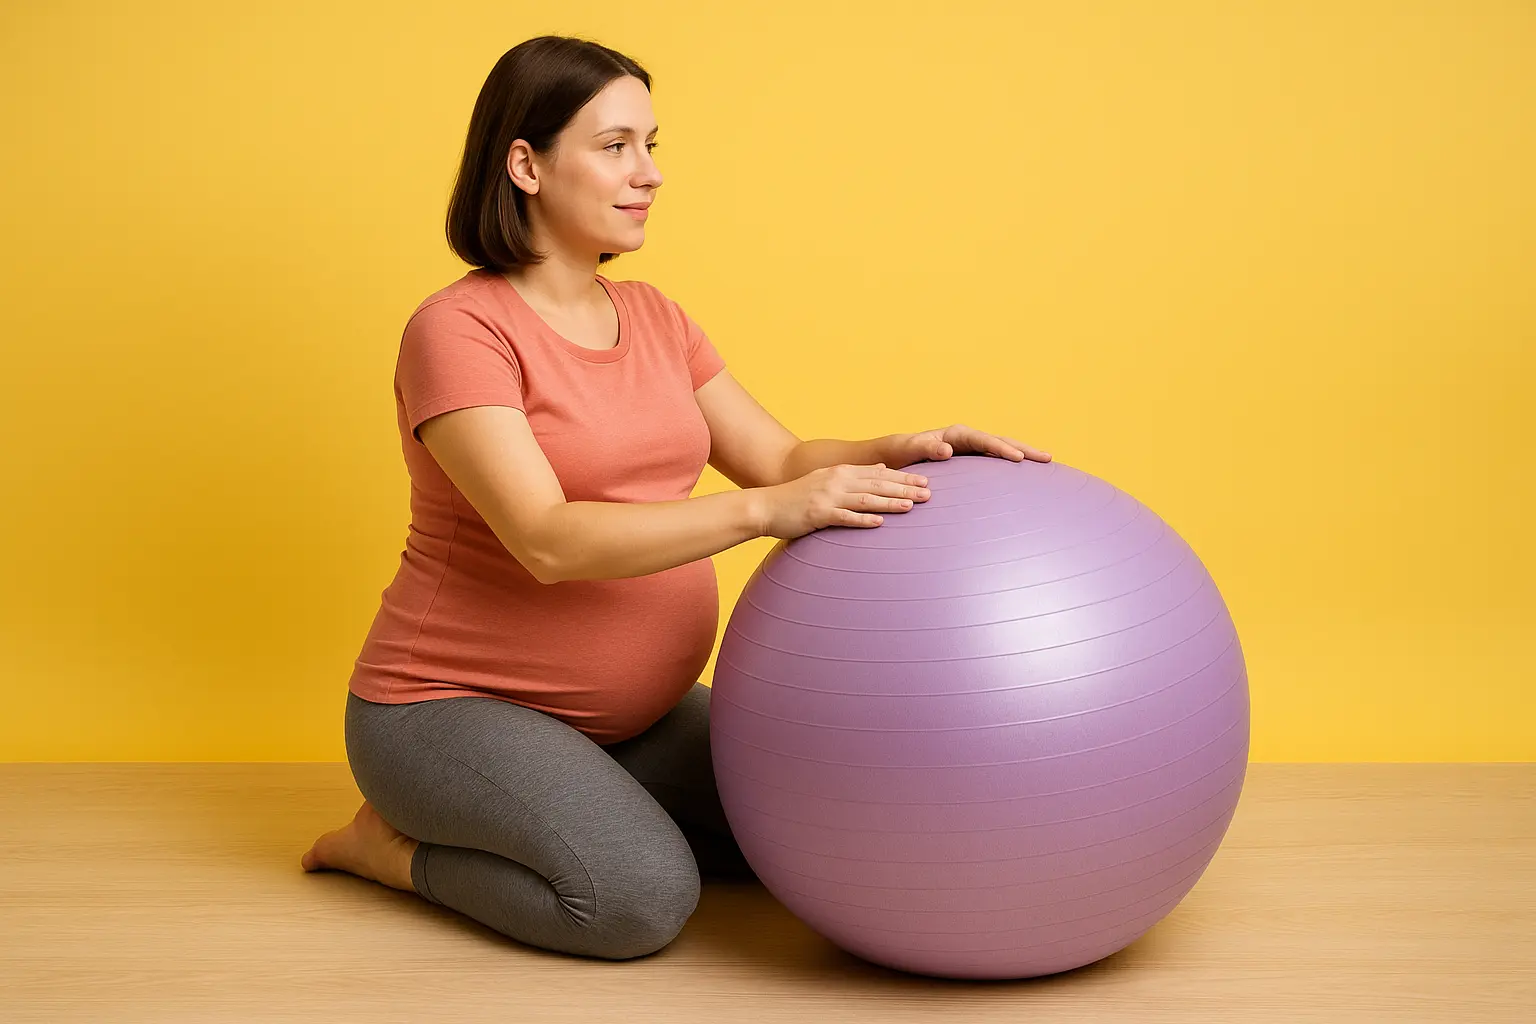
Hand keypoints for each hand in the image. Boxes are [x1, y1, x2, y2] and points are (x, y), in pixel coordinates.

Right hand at [756, 463, 931, 538]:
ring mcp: (827, 497)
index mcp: (840, 472)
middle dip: (904, 487)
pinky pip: (844, 517)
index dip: (903, 476)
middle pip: (877, 484)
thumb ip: (854, 475)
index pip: (878, 473)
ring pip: (865, 499)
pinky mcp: (817, 514)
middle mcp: (836, 481)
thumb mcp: (826, 480)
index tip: (925, 480)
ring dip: (890, 502)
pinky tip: (880, 522)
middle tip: (929, 493)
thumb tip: (881, 468)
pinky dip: (863, 519)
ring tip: (912, 506)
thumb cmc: (797, 497)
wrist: (765, 506)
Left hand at [887, 424, 1051, 468]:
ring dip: (1024, 455)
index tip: (1017, 457)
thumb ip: (926, 449)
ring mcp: (973, 450)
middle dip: (1024, 449)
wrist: (899, 455)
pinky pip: (996, 463)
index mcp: (956, 434)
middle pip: (1001, 442)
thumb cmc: (903, 453)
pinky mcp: (973, 461)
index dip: (1001, 448)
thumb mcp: (911, 450)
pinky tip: (1028, 477)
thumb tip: (947, 450)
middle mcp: (968, 439)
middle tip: (1047, 457)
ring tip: (1047, 461)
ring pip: (1003, 450)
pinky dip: (1013, 467)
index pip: (984, 440)